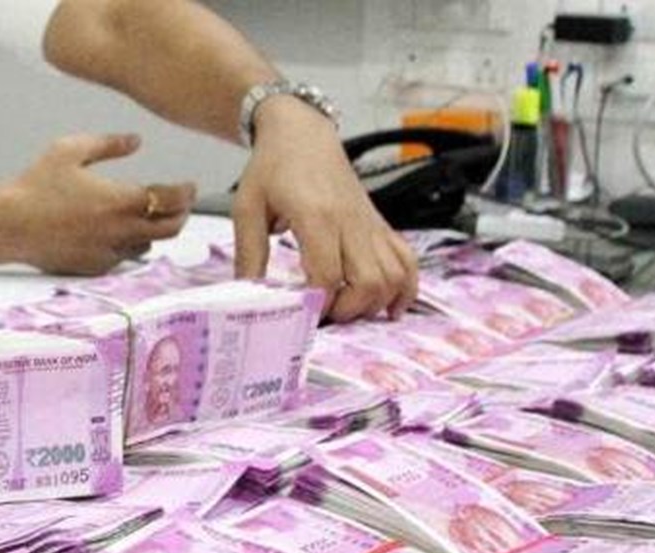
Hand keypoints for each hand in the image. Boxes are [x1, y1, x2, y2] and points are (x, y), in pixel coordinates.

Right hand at [5, 133, 195, 274]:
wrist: (8, 224)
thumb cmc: (35, 185)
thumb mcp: (70, 150)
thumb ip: (109, 144)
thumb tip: (136, 140)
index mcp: (120, 201)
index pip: (171, 200)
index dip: (187, 193)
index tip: (190, 186)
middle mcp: (121, 231)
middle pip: (170, 229)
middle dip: (181, 216)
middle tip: (181, 205)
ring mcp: (109, 253)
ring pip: (147, 245)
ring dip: (152, 231)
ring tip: (148, 217)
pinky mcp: (94, 267)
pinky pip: (122, 258)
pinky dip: (128, 245)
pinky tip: (119, 233)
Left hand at [232, 97, 418, 321]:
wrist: (302, 133)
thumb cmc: (273, 167)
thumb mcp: (247, 208)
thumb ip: (248, 254)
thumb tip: (248, 295)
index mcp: (316, 216)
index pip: (327, 275)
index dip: (317, 304)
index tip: (302, 316)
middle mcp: (350, 221)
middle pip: (368, 281)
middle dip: (348, 311)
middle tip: (325, 317)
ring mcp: (369, 224)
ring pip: (393, 275)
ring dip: (376, 303)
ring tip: (350, 312)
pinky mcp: (379, 225)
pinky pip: (407, 260)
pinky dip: (405, 288)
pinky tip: (390, 307)